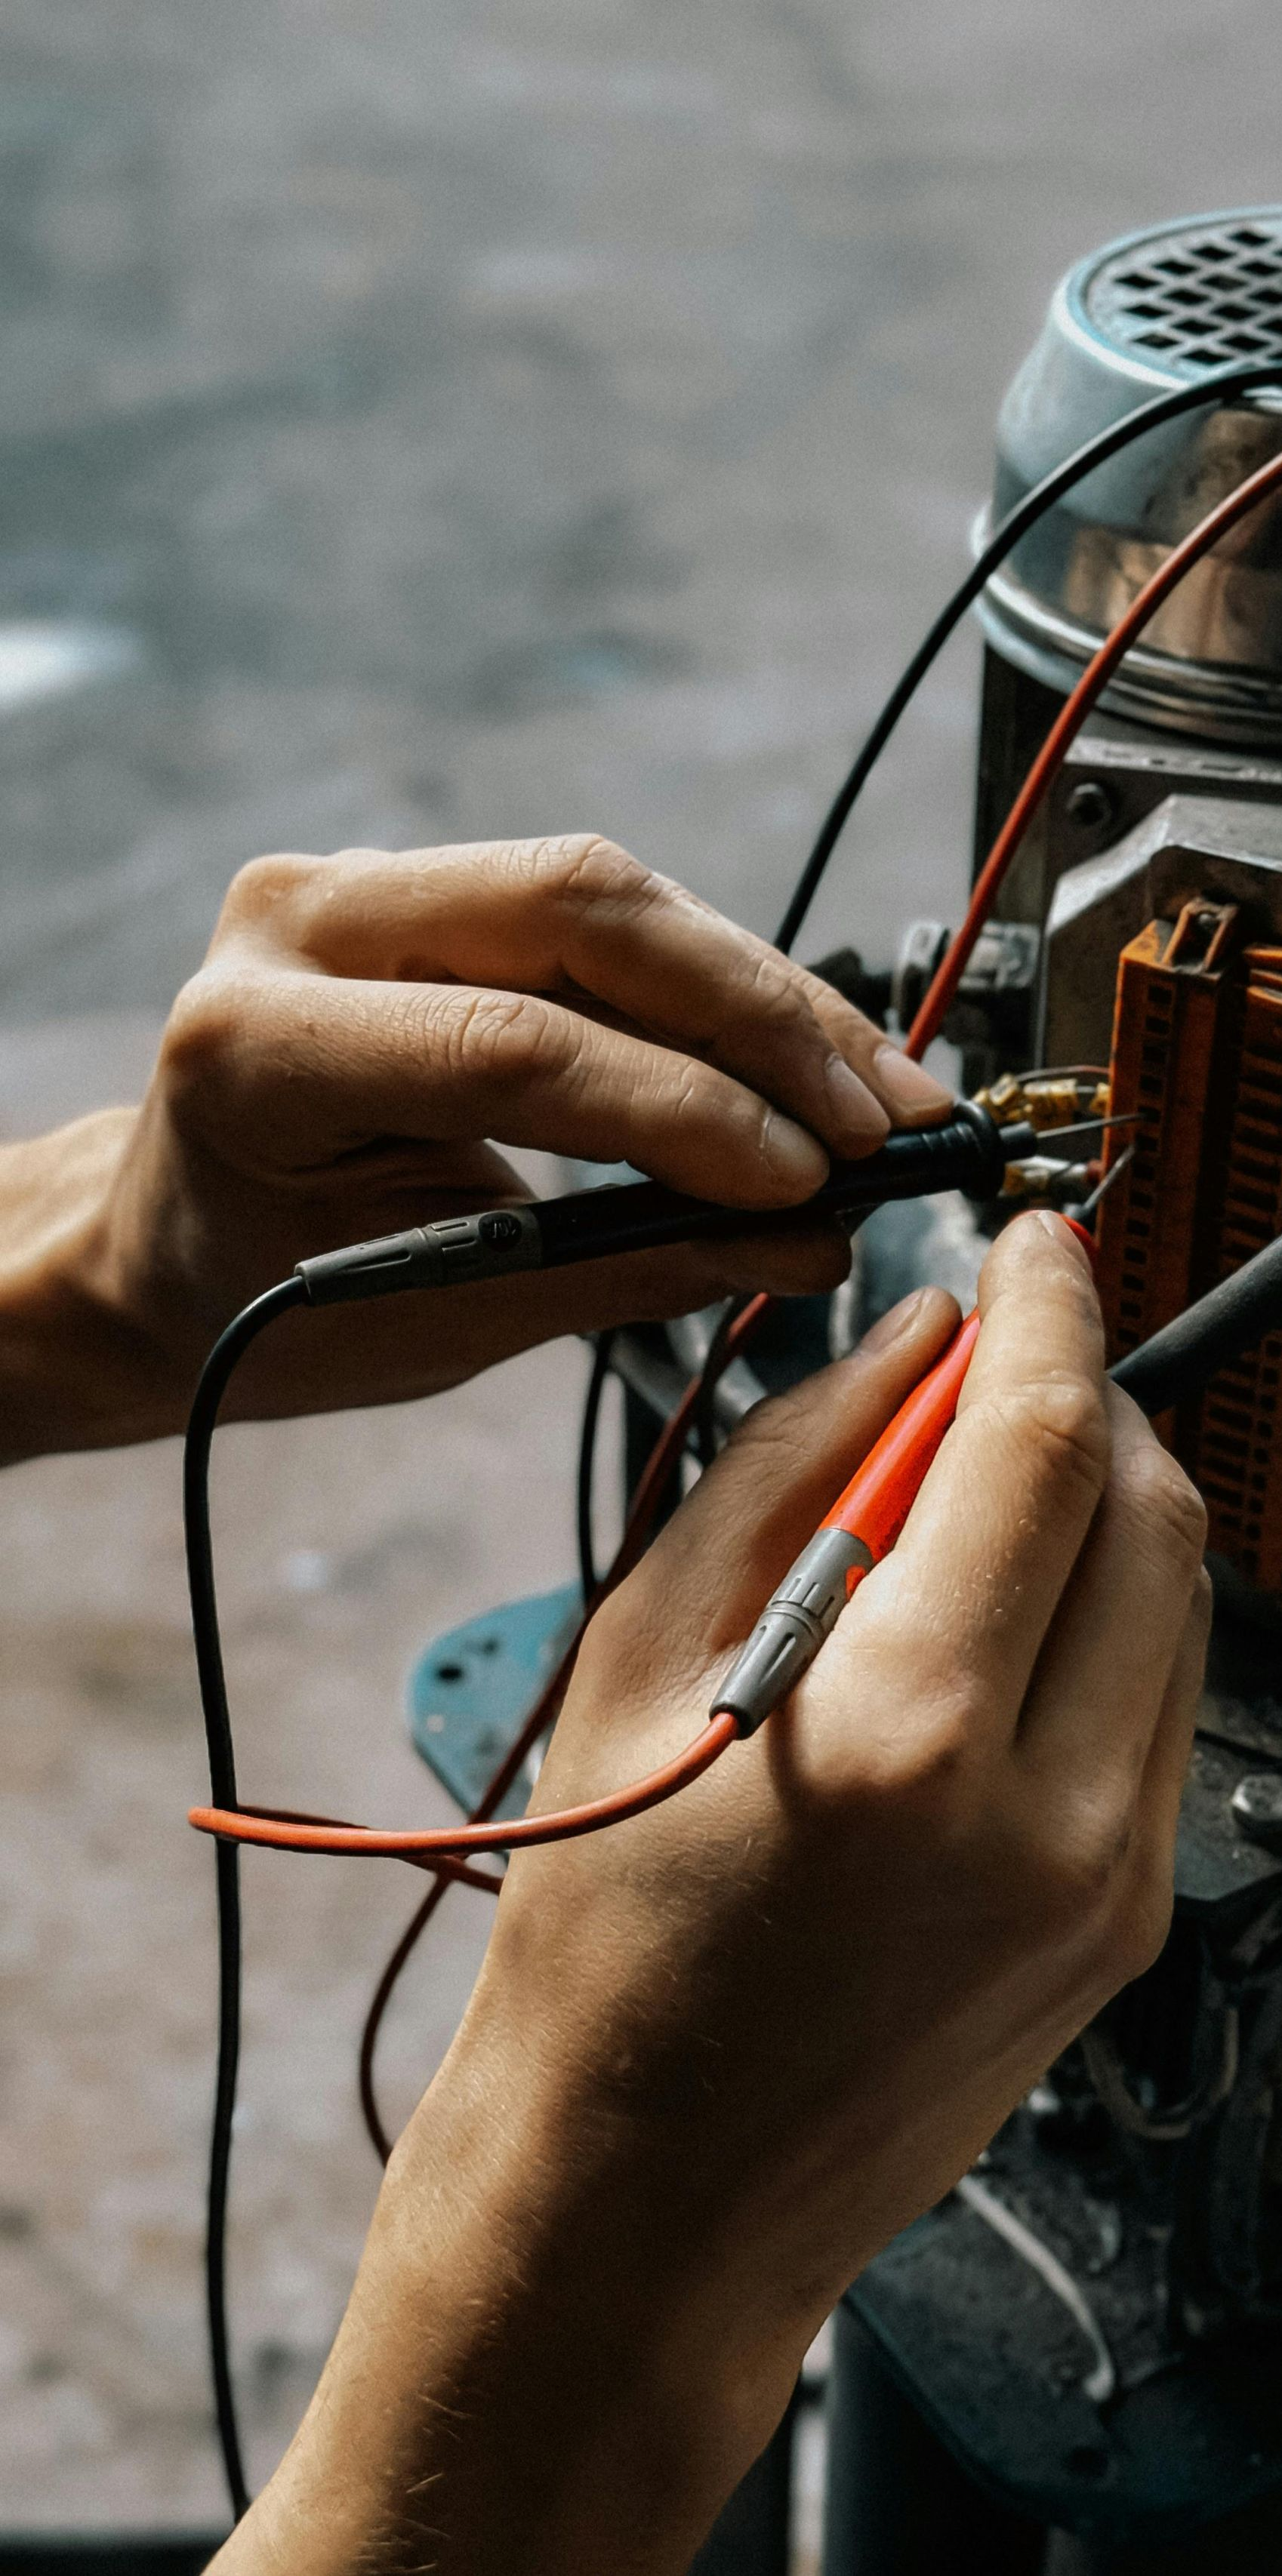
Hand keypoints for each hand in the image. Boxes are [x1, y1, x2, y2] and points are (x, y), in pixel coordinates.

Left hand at [0, 835, 949, 1453]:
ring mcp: (358, 885)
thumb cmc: (266, 1300)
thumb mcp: (433, 1316)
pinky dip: (714, 989)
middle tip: (884, 1120)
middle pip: (581, 911)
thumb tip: (810, 1238)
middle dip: (761, 1019)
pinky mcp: (421, 885)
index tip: (811, 1181)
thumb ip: (621, 1264)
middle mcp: (298, 924)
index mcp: (257, 1048)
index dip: (686, 1109)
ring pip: (611, 895)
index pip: (512, 1045)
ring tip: (880, 1094)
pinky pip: (597, 913)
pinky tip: (806, 1054)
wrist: (164, 1239)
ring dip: (764, 998)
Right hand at [233, 1216, 1208, 2575]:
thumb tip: (912, 1337)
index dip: (1053, 1306)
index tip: (1036, 1244)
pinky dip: (1103, 1618)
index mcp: (899, 1728)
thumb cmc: (605, 1925)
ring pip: (1181, 1601)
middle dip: (1089, 1395)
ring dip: (1104, 1506)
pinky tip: (996, 1627)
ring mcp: (1110, 1879)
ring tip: (976, 1506)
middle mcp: (1044, 1808)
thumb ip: (791, 1461)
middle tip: (1000, 1363)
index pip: (1045, 1443)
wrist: (650, 2192)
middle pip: (1153, 1507)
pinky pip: (1162, 1705)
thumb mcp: (639, 1649)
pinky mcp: (1130, 1922)